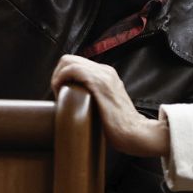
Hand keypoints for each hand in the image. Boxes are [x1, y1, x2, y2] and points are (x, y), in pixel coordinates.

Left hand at [51, 55, 169, 156]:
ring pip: (68, 61)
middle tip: (57, 94)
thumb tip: (76, 105)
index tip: (61, 95)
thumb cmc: (120, 128)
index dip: (63, 76)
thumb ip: (95, 99)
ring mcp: (104, 75)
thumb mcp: (106, 106)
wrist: (135, 133)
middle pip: (70, 59)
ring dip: (57, 77)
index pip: (77, 64)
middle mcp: (106, 71)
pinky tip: (60, 93)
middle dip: (57, 74)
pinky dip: (60, 79)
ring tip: (58, 95)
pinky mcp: (99, 83)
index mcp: (107, 75)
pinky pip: (73, 70)